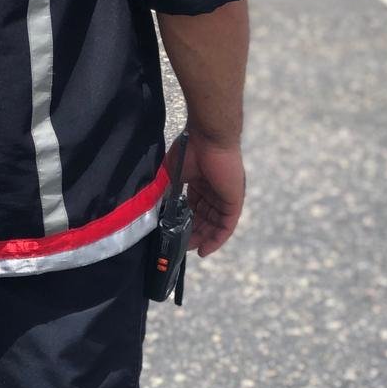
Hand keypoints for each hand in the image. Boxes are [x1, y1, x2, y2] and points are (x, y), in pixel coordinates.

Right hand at [166, 131, 244, 257]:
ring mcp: (225, 197)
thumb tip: (152, 207)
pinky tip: (205, 249)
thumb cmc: (190, 149)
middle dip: (194, 233)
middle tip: (181, 245)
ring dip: (203, 238)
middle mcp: (214, 191)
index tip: (175, 233)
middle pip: (205, 218)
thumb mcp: (172, 172)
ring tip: (190, 249)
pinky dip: (217, 239)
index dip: (186, 221)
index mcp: (201, 183)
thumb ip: (165, 189)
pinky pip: (226, 226)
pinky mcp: (234, 202)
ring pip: (215, 225)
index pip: (194, 208)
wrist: (208, 138)